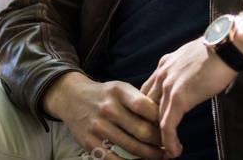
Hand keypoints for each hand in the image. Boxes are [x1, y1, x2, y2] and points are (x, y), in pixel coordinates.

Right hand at [43, 72, 163, 158]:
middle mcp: (108, 108)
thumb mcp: (121, 88)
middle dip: (161, 143)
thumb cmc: (105, 95)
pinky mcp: (90, 143)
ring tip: (160, 156)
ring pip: (133, 148)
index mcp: (119, 91)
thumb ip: (141, 101)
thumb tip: (166, 120)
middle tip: (171, 148)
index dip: (162, 120)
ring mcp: (98, 127)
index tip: (170, 127)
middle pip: (143, 131)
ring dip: (151, 156)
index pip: (147, 107)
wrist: (72, 97)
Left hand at [139, 39, 237, 158]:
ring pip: (155, 117)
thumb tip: (194, 80)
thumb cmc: (218, 51)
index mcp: (164, 64)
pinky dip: (168, 140)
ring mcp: (168, 85)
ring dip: (159, 136)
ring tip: (164, 150)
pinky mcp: (178, 97)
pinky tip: (173, 151)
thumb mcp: (193, 58)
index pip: (148, 90)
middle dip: (150, 123)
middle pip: (146, 104)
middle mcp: (161, 74)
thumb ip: (186, 71)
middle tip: (156, 139)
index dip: (150, 108)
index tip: (156, 122)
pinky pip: (167, 124)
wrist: (226, 47)